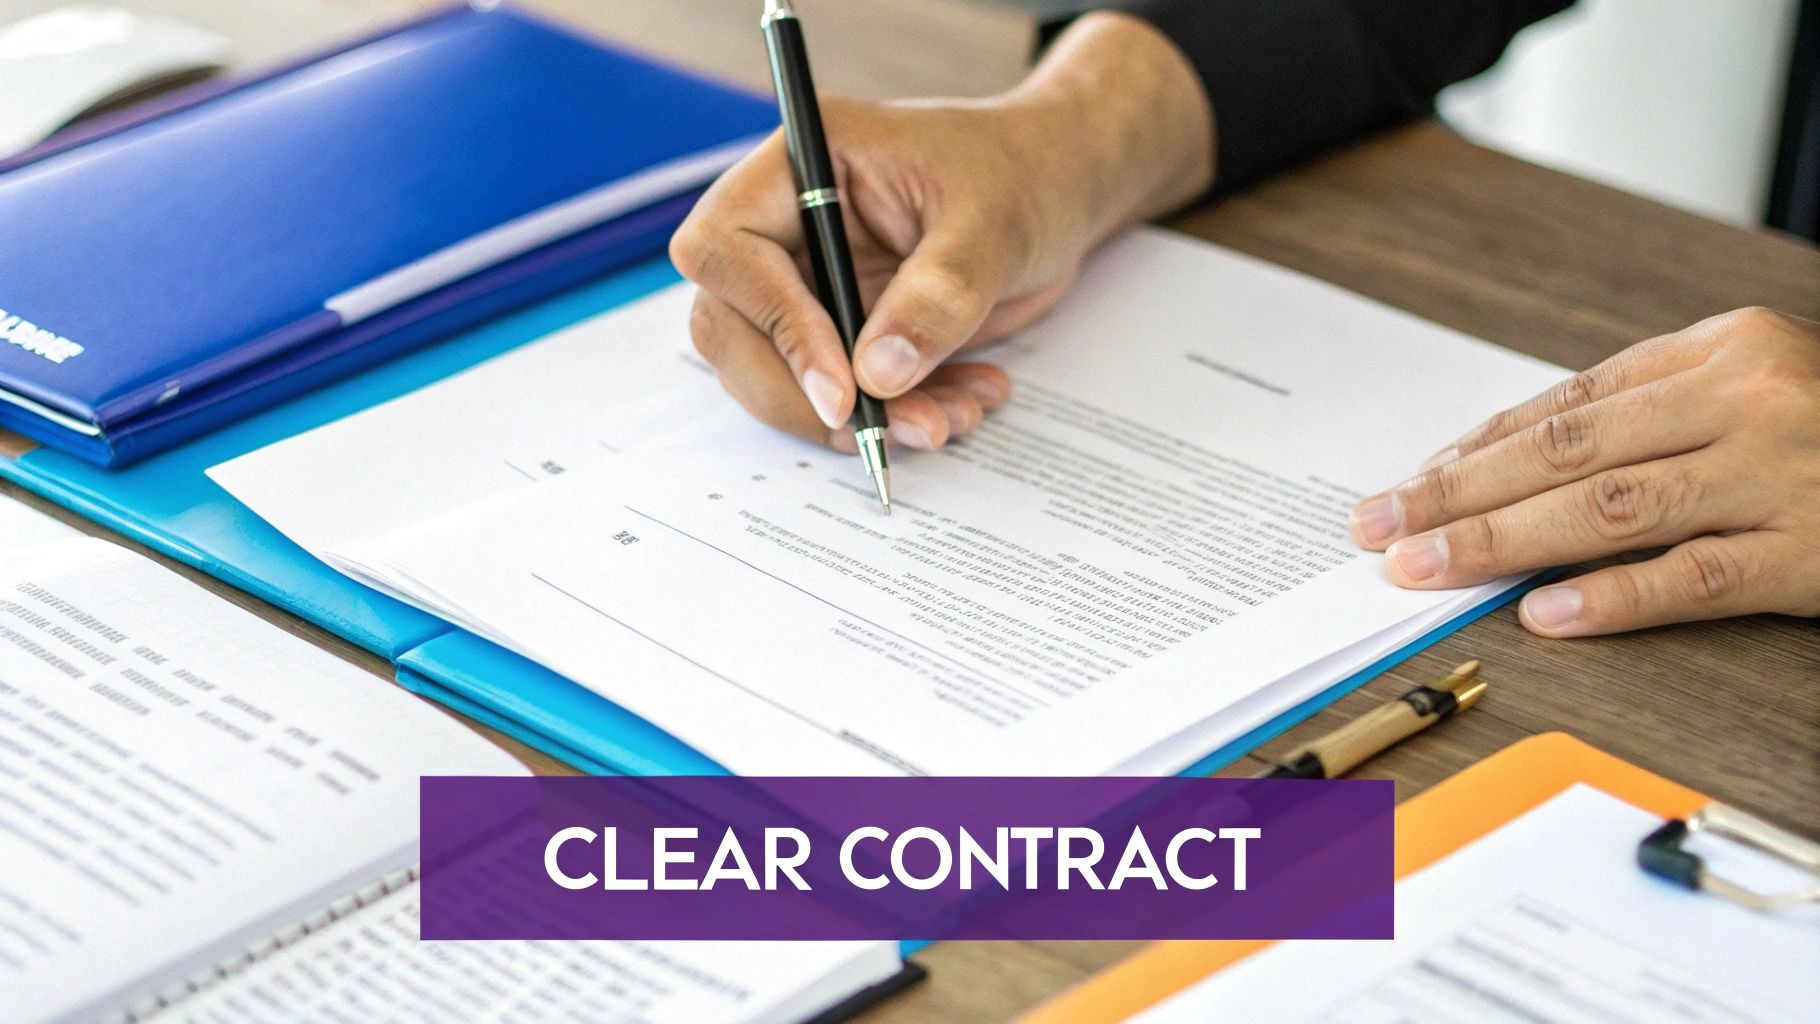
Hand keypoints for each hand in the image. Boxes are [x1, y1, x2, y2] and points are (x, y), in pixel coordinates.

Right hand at [670, 13, 1211, 450]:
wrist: (1056, 192)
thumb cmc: (1024, 173)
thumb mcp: (994, 224)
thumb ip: (940, 293)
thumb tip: (877, 373)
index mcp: (802, 165)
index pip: (727, 247)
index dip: (773, 323)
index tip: (843, 388)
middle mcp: (784, 224)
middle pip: (730, 329)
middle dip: (806, 397)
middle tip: (889, 428)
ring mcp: (805, 282)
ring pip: (776, 376)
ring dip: (857, 420)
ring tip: (950, 417)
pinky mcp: (836, 331)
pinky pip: (834, 395)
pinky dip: (892, 417)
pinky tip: (960, 404)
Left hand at [1350, 307, 1819, 636]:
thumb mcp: (1751, 386)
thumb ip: (1646, 412)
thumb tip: (1507, 458)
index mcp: (1719, 348)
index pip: (1566, 403)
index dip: (1476, 448)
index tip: (1409, 484)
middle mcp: (1745, 398)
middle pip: (1567, 451)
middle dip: (1458, 493)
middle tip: (1380, 526)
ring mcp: (1782, 473)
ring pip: (1611, 510)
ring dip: (1503, 541)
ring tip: (1426, 567)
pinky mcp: (1815, 549)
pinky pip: (1698, 578)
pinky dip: (1616, 597)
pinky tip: (1546, 615)